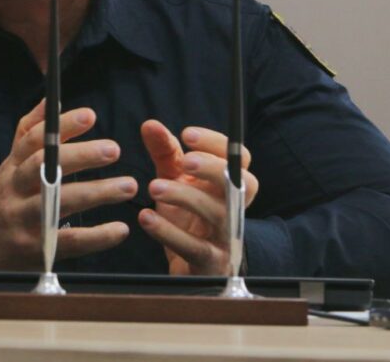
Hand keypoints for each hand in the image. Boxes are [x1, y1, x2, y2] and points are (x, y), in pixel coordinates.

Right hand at [0, 100, 137, 269]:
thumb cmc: (7, 200)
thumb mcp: (11, 166)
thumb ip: (30, 132)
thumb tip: (50, 101)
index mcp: (12, 167)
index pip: (34, 140)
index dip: (61, 126)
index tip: (90, 115)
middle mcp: (15, 190)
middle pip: (45, 167)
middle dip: (81, 156)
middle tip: (114, 149)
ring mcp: (24, 220)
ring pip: (60, 202)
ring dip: (97, 192)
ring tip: (129, 185)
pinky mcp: (36, 248)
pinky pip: (70, 241)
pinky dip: (97, 236)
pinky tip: (120, 229)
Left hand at [137, 122, 258, 274]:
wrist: (188, 266)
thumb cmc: (186, 215)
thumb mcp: (174, 179)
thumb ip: (165, 152)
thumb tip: (149, 124)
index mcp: (228, 183)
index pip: (238, 157)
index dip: (216, 144)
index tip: (186, 134)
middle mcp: (234, 207)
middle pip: (243, 183)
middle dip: (214, 169)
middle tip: (184, 160)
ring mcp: (225, 236)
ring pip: (219, 214)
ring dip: (186, 197)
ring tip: (153, 187)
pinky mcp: (210, 262)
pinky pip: (195, 247)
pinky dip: (169, 232)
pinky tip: (146, 217)